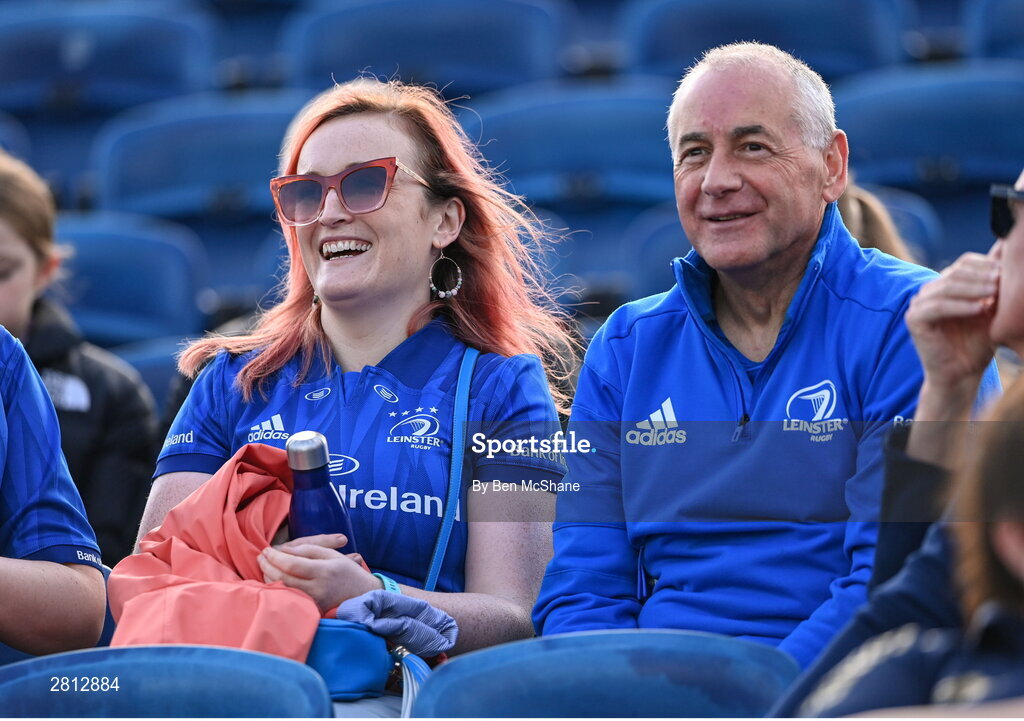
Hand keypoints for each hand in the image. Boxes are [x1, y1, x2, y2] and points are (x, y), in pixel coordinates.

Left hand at [258, 534, 377, 613]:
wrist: (363, 593)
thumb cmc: (347, 571)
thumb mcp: (332, 554)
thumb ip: (308, 550)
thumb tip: (284, 551)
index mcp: (323, 571)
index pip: (292, 564)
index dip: (275, 557)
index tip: (267, 549)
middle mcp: (317, 588)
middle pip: (283, 578)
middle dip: (268, 566)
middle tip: (260, 556)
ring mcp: (313, 602)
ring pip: (283, 590)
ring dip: (269, 577)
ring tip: (264, 565)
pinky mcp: (311, 610)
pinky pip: (289, 598)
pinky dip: (277, 588)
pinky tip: (272, 579)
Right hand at [906, 243, 1000, 388]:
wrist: (962, 374)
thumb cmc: (978, 343)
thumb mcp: (992, 309)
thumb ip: (995, 284)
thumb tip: (1006, 248)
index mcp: (946, 285)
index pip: (965, 263)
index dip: (986, 265)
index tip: (1007, 273)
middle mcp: (930, 291)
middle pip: (956, 271)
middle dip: (982, 276)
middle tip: (1002, 281)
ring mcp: (919, 304)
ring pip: (947, 286)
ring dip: (973, 289)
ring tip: (994, 295)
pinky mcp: (914, 319)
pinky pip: (937, 307)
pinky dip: (959, 306)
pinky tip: (978, 309)